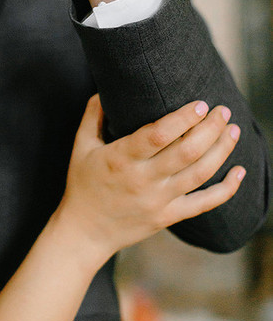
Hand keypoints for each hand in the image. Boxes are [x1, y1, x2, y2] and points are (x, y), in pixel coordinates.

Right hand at [58, 95, 244, 263]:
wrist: (85, 232)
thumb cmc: (83, 184)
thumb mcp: (81, 146)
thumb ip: (93, 115)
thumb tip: (105, 88)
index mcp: (120, 159)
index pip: (157, 135)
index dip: (182, 118)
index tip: (200, 103)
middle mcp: (143, 180)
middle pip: (186, 152)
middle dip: (210, 129)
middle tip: (223, 110)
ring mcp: (158, 201)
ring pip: (199, 174)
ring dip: (221, 150)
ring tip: (233, 130)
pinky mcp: (168, 217)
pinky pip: (203, 204)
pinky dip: (226, 189)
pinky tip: (239, 172)